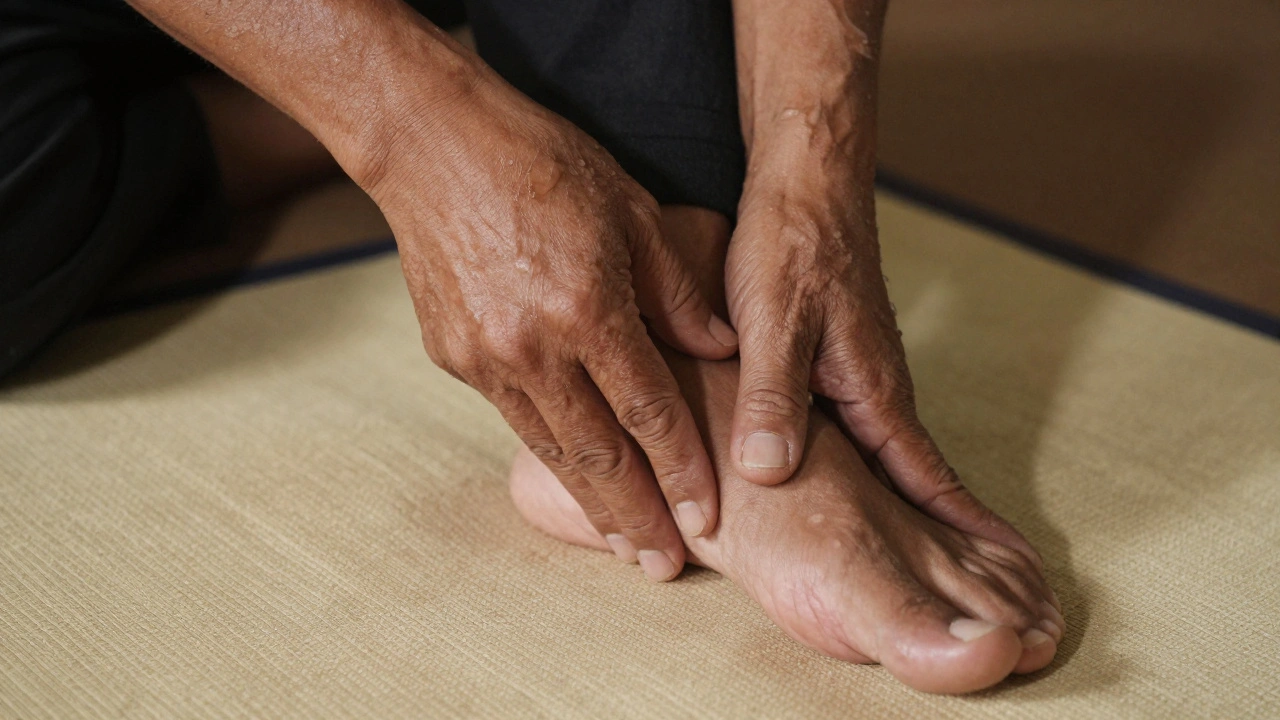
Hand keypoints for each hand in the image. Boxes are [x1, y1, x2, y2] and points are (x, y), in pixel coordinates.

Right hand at [362, 70, 738, 580]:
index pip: (650, 413)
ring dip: (590, 502)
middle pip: (598, 454)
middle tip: (663, 567)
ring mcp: (487, 357)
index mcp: (590, 308)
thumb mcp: (632, 209)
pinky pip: (513, 416)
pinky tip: (573, 474)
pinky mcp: (454, 356)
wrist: (431, 143)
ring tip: (622, 544)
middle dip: (636, 516)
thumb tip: (720, 350)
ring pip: (551, 448)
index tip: (706, 519)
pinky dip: (548, 451)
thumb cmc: (541, 162)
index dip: (682, 472)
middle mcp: (535, 347)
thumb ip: (679, 289)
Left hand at [724, 164, 1041, 565]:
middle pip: (912, 478)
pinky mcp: (842, 358)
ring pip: (883, 455)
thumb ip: (770, 399)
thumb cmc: (791, 245)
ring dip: (903, 505)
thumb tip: (768, 474)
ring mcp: (864, 373)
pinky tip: (848, 482)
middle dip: (938, 536)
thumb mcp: (770, 324)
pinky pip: (859, 427)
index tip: (993, 588)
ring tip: (918, 560)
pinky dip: (866, 466)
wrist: (807, 178)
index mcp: (872, 392)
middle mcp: (879, 389)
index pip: (922, 480)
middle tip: (971, 595)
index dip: (954, 534)